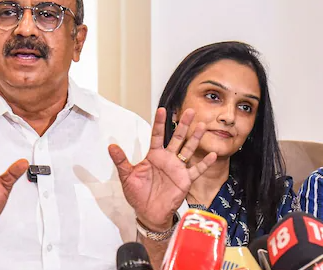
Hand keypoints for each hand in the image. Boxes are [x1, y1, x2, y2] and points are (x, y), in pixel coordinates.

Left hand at [108, 108, 216, 230]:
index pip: (157, 135)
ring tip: (202, 126)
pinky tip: (212, 155)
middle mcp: (168, 159)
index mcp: (154, 155)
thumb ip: (121, 161)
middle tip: (190, 111)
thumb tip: (111, 146)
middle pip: (177, 138)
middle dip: (183, 124)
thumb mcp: (127, 176)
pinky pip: (197, 170)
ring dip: (195, 138)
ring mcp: (178, 168)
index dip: (159, 123)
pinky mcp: (185, 180)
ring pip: (188, 149)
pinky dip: (204, 163)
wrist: (148, 213)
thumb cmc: (138, 194)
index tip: (162, 110)